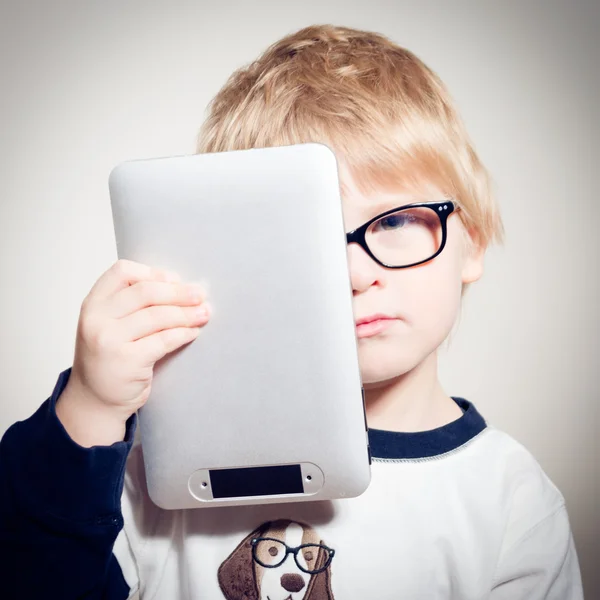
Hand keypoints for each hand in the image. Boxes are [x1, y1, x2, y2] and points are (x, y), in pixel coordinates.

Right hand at [56, 259, 209, 445]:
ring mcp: (109, 340)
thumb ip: (132, 305)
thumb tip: (182, 286)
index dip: (154, 273)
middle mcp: (96, 319)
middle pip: (146, 292)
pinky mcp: (126, 361)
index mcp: (93, 303)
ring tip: (205, 313)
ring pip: (158, 316)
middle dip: (179, 292)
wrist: (94, 400)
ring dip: (187, 313)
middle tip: (201, 295)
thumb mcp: (109, 324)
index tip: (176, 279)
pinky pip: (164, 340)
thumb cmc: (110, 358)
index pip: (122, 272)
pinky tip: (194, 332)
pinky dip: (183, 333)